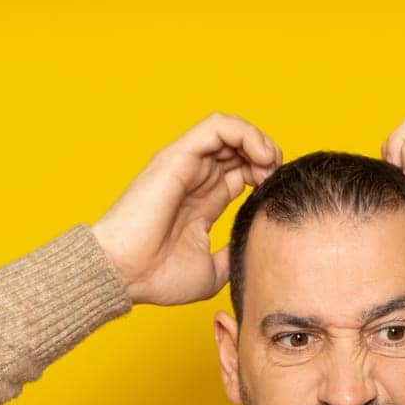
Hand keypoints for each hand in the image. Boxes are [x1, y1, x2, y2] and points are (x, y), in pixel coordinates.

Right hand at [91, 112, 281, 305]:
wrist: (126, 275)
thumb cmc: (158, 277)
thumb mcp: (212, 270)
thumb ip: (232, 253)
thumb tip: (255, 248)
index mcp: (203, 201)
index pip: (242, 171)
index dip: (266, 176)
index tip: (277, 196)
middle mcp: (194, 178)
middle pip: (239, 148)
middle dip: (267, 157)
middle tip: (277, 179)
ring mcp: (186, 165)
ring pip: (230, 131)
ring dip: (259, 141)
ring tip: (271, 164)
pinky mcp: (178, 156)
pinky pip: (217, 126)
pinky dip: (245, 133)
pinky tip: (260, 155)